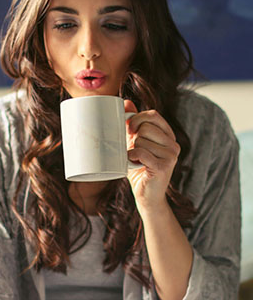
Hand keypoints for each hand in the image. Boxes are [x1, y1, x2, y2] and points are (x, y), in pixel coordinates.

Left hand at [124, 99, 179, 214]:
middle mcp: (173, 144)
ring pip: (142, 140)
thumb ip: (134, 124)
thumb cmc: (140, 169)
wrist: (147, 196)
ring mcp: (171, 155)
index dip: (137, 118)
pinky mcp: (164, 166)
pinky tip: (133, 163)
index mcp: (168, 136)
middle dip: (134, 138)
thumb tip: (125, 102)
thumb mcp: (135, 143)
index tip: (129, 129)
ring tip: (136, 161)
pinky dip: (132, 157)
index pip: (153, 115)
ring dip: (132, 150)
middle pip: (146, 127)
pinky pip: (141, 152)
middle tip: (133, 150)